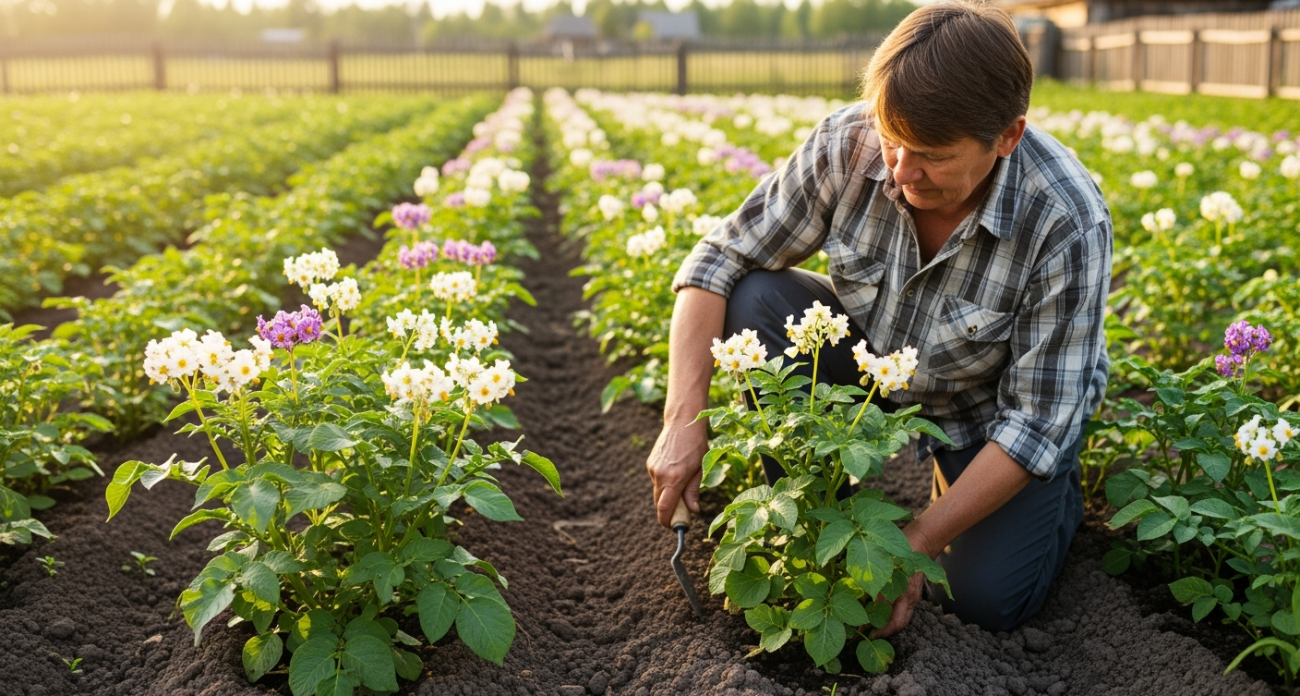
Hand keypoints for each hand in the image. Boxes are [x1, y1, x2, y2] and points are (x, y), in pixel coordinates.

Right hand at [646, 419, 707, 526]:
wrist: (682, 423)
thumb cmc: (696, 446)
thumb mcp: (700, 469)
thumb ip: (693, 491)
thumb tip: (694, 511)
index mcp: (674, 479)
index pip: (664, 509)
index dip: (667, 522)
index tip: (674, 527)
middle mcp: (660, 475)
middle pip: (659, 503)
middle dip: (668, 511)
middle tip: (681, 512)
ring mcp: (653, 469)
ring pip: (657, 492)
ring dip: (667, 495)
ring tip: (682, 482)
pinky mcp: (650, 464)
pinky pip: (656, 481)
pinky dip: (664, 483)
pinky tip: (675, 471)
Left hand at [873, 521, 935, 638]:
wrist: (922, 540)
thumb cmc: (904, 550)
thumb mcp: (887, 565)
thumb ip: (879, 585)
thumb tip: (869, 605)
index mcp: (905, 594)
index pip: (896, 623)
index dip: (882, 632)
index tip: (869, 635)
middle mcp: (911, 598)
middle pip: (899, 624)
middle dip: (884, 631)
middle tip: (867, 632)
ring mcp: (913, 595)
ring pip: (901, 616)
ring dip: (887, 622)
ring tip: (871, 623)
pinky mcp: (911, 590)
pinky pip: (902, 607)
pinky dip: (891, 611)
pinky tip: (879, 608)